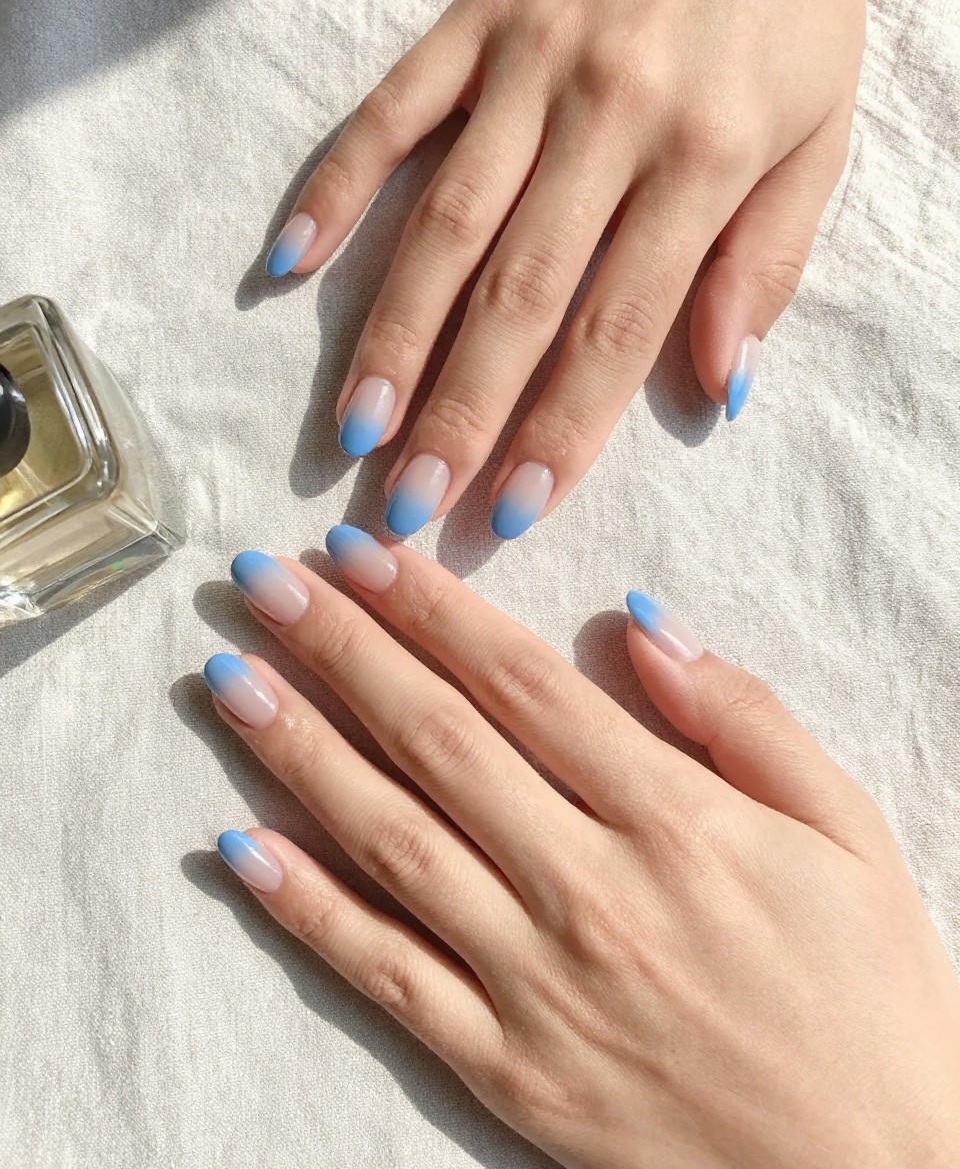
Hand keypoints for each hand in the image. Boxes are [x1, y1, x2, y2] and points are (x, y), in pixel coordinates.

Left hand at [206, 537, 959, 1168]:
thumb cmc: (867, 990)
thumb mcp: (847, 830)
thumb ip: (744, 718)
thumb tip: (641, 625)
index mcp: (673, 819)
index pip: (521, 685)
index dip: (432, 609)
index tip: (363, 553)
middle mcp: (588, 888)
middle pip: (438, 741)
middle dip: (341, 648)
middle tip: (263, 581)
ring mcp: (534, 982)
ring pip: (392, 842)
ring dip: (300, 752)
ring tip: (231, 679)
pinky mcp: (503, 1067)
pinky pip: (387, 976)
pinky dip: (307, 911)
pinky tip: (241, 847)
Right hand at [265, 0, 886, 538]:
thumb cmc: (790, 17)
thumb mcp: (819, 142)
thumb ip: (766, 267)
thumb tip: (721, 390)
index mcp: (702, 157)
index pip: (619, 324)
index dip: (564, 427)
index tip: (513, 512)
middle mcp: (605, 115)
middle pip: (518, 290)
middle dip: (461, 410)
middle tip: (408, 505)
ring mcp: (526, 63)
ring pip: (445, 219)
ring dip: (393, 331)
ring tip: (355, 428)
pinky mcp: (472, 18)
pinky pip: (390, 108)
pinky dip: (336, 184)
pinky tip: (290, 263)